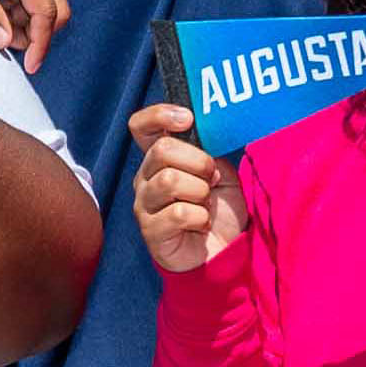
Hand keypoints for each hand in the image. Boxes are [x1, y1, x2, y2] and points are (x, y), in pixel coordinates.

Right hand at [123, 105, 247, 273]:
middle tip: (213, 179)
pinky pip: (177, 213)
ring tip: (206, 204)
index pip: (141, 126)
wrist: (224, 251)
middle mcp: (145, 177)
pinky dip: (200, 218)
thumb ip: (208, 151)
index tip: (188, 119)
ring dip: (200, 192)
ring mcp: (144, 204)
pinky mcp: (150, 231)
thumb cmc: (218, 209)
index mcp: (159, 158)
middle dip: (198, 162)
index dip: (159, 115)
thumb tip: (203, 134)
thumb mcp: (220, 172)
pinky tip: (201, 225)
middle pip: (162, 150)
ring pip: (169, 181)